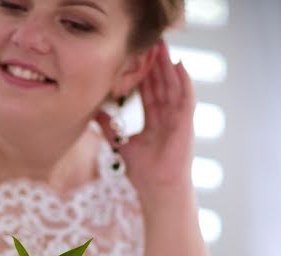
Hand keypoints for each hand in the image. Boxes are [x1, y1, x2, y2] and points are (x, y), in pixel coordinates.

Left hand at [96, 41, 195, 195]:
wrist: (157, 188)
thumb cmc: (143, 172)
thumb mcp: (121, 144)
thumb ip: (110, 128)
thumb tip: (94, 114)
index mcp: (155, 121)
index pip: (149, 92)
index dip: (144, 74)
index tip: (136, 57)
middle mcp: (168, 117)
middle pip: (162, 84)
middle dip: (157, 64)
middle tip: (151, 42)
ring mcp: (178, 119)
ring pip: (174, 86)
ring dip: (170, 66)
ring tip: (164, 47)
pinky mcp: (187, 123)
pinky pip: (187, 97)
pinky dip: (184, 81)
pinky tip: (179, 65)